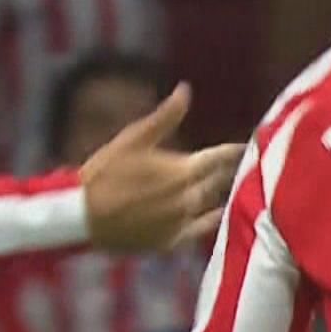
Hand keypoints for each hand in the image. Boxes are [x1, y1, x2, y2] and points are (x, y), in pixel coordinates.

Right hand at [78, 83, 240, 251]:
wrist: (83, 217)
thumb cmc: (105, 173)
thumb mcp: (133, 139)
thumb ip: (165, 117)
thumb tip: (185, 89)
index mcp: (183, 171)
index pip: (220, 157)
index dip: (234, 150)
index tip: (247, 144)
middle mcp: (188, 198)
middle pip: (218, 182)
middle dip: (228, 171)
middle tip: (243, 163)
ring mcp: (181, 222)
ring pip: (209, 204)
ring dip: (219, 193)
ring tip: (229, 184)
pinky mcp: (170, 241)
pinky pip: (198, 231)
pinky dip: (209, 220)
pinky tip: (217, 213)